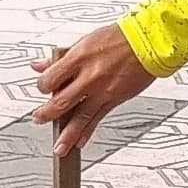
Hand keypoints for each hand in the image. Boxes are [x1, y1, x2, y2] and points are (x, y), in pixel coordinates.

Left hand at [32, 24, 153, 154]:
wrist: (148, 43)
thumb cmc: (119, 39)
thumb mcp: (84, 42)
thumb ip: (59, 58)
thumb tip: (39, 65)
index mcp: (78, 58)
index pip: (50, 79)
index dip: (42, 86)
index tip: (42, 88)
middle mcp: (89, 76)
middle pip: (61, 101)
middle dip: (47, 115)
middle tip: (39, 120)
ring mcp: (102, 90)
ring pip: (79, 117)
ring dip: (67, 135)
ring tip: (59, 148)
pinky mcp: (114, 99)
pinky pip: (97, 119)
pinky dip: (87, 132)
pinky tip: (80, 141)